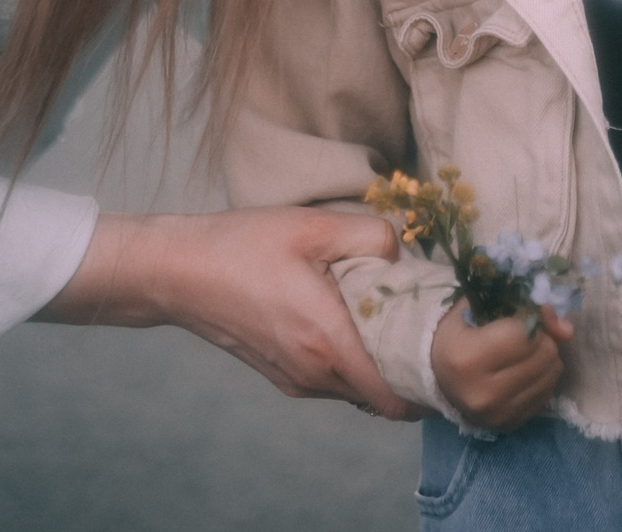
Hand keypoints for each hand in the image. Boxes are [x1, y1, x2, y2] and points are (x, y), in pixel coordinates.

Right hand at [36, 208, 417, 419]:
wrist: (177, 273)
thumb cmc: (242, 246)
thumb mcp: (313, 226)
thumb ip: (372, 236)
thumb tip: (405, 250)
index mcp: (327, 343)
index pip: (394, 397)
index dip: (426, 382)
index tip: (444, 350)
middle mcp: (313, 374)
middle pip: (381, 394)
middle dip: (408, 369)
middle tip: (426, 326)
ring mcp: (294, 380)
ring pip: (356, 388)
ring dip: (377, 363)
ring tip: (390, 318)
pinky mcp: (280, 375)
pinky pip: (331, 380)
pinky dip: (351, 361)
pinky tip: (352, 319)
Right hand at [429, 302, 571, 431]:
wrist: (437, 376)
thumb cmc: (458, 334)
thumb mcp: (481, 308)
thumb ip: (525, 308)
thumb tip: (568, 328)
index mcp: (469, 358)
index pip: (527, 334)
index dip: (532, 319)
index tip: (521, 315)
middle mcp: (483, 393)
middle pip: (544, 354)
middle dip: (541, 338)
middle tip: (523, 336)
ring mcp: (497, 414)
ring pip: (551, 374)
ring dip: (546, 357)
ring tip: (524, 353)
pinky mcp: (508, 425)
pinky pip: (547, 394)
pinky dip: (542, 378)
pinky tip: (523, 371)